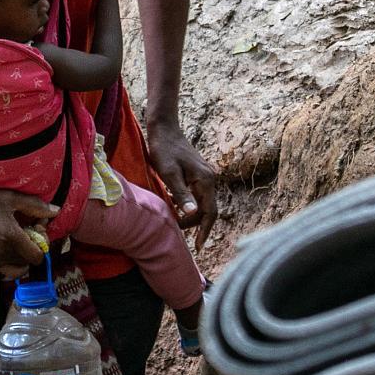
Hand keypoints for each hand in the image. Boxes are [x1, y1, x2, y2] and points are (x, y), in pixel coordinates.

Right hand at [0, 182, 58, 277]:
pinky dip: (12, 258)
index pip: (37, 256)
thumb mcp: (11, 198)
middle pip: (29, 261)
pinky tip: (6, 240)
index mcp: (10, 237)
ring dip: (22, 255)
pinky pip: (6, 266)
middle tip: (28, 229)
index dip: (41, 244)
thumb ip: (36, 206)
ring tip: (17, 236)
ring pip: (18, 266)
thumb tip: (56, 211)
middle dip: (33, 248)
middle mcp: (1, 252)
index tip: (36, 228)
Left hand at [146, 121, 216, 247]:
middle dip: (194, 223)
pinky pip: (198, 194)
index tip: (199, 247)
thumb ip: (181, 194)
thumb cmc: (163, 150)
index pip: (210, 212)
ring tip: (174, 221)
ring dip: (190, 214)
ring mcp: (206, 175)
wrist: (164, 128)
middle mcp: (210, 178)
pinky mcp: (199, 173)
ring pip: (202, 202)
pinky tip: (173, 204)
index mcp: (205, 180)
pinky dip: (188, 203)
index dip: (205, 231)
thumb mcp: (168, 173)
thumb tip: (192, 213)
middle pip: (207, 209)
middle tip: (175, 230)